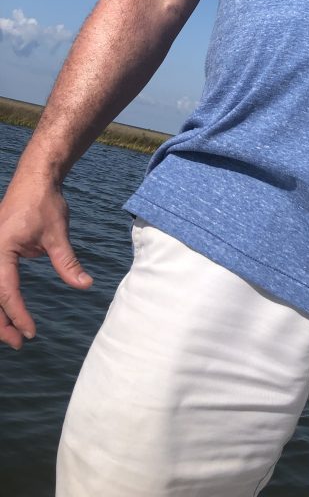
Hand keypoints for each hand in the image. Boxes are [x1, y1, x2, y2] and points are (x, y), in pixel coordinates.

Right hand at [0, 173, 92, 349]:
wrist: (34, 179)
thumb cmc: (44, 203)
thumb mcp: (58, 234)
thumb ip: (67, 263)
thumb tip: (85, 286)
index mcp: (0, 249)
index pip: (6, 291)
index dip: (17, 315)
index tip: (30, 333)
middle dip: (2, 323)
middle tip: (18, 344)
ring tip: (13, 334)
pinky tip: (7, 313)